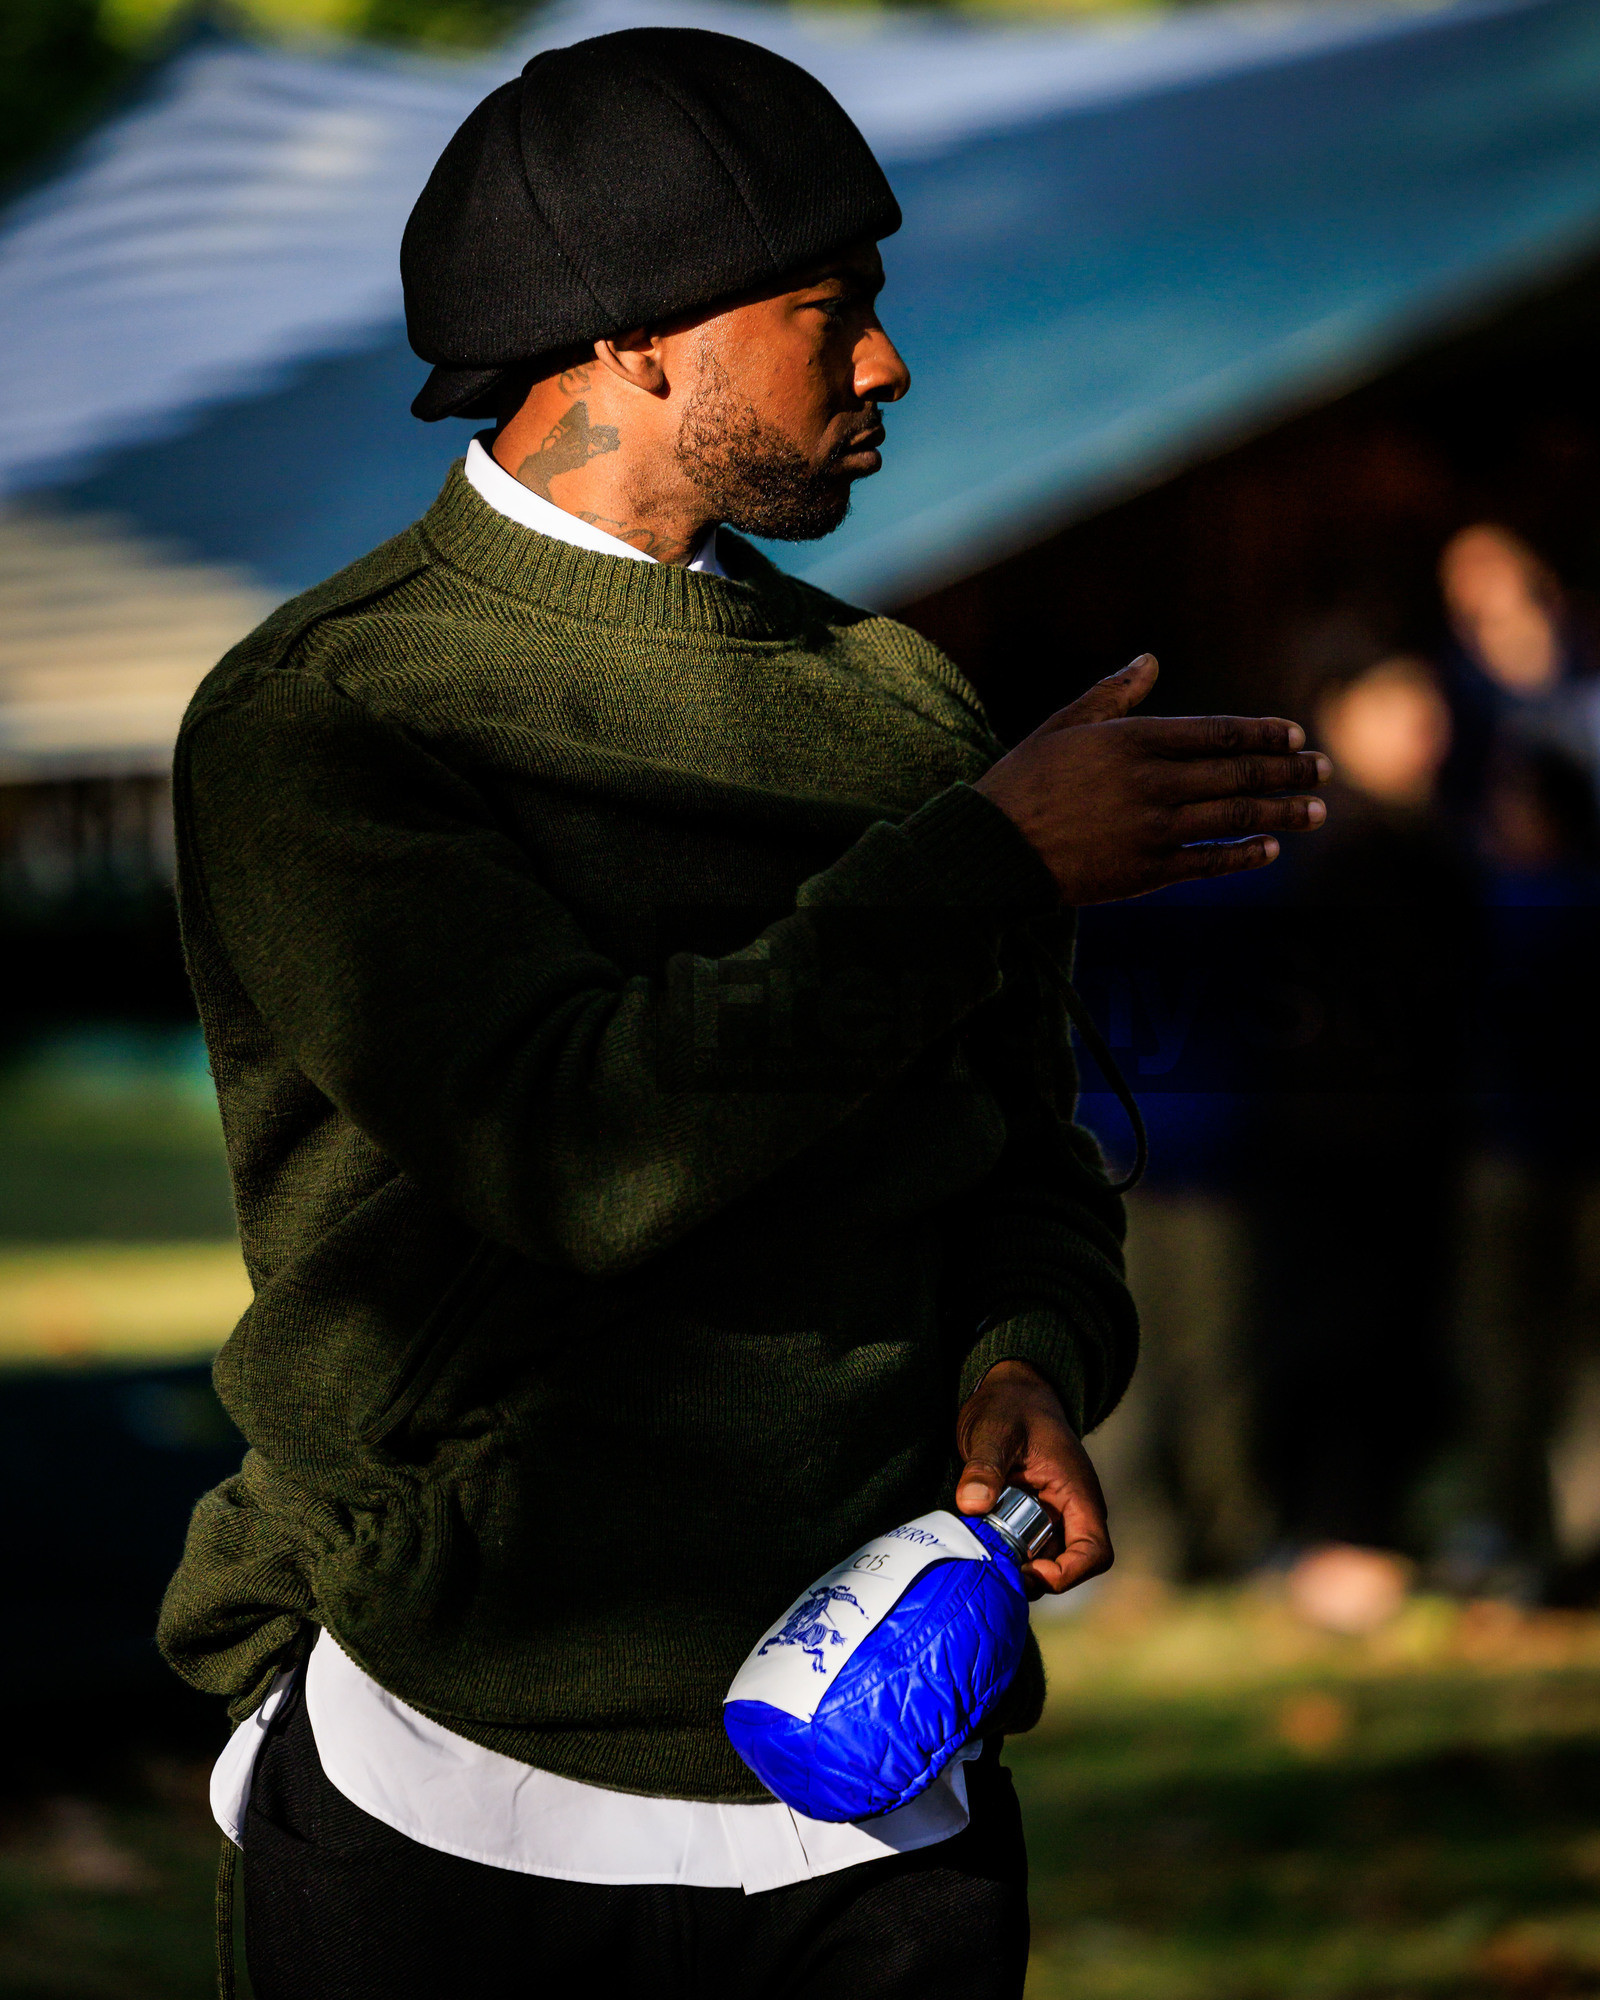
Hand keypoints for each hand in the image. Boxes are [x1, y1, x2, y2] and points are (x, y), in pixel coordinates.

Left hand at [955, 1358, 1110, 1596]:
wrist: (1011, 1393)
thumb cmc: (1010, 1407)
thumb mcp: (993, 1432)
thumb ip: (985, 1466)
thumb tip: (972, 1504)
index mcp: (1077, 1493)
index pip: (1094, 1553)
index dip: (1067, 1574)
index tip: (1028, 1568)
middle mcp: (1073, 1511)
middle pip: (1069, 1566)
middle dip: (1034, 1575)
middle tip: (994, 1566)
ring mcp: (1055, 1516)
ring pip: (1046, 1561)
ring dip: (1018, 1565)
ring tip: (983, 1552)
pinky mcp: (1035, 1518)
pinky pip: (1029, 1548)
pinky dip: (1008, 1553)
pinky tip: (981, 1543)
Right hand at [974, 654, 1329, 903]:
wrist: (993, 848)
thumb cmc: (1024, 781)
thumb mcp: (1066, 725)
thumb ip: (1114, 694)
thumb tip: (1150, 659)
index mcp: (1134, 739)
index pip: (1219, 734)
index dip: (1264, 735)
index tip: (1296, 736)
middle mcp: (1152, 781)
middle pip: (1238, 775)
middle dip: (1289, 771)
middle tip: (1326, 770)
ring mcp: (1153, 828)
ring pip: (1234, 818)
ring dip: (1282, 813)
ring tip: (1316, 810)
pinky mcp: (1146, 870)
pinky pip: (1209, 862)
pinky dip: (1243, 855)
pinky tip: (1269, 849)